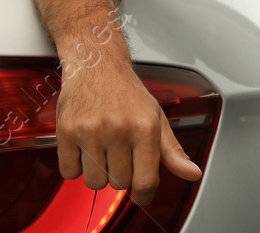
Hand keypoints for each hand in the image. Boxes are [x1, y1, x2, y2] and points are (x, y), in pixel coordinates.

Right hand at [55, 61, 201, 205]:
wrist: (97, 64)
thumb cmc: (127, 93)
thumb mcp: (156, 118)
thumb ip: (173, 151)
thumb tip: (193, 174)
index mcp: (145, 127)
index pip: (146, 181)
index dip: (144, 194)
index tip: (141, 193)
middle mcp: (118, 129)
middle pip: (119, 184)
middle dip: (119, 173)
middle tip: (118, 151)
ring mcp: (90, 131)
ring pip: (94, 182)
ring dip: (97, 172)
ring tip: (101, 148)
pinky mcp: (66, 132)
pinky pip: (69, 173)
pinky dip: (75, 166)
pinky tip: (83, 147)